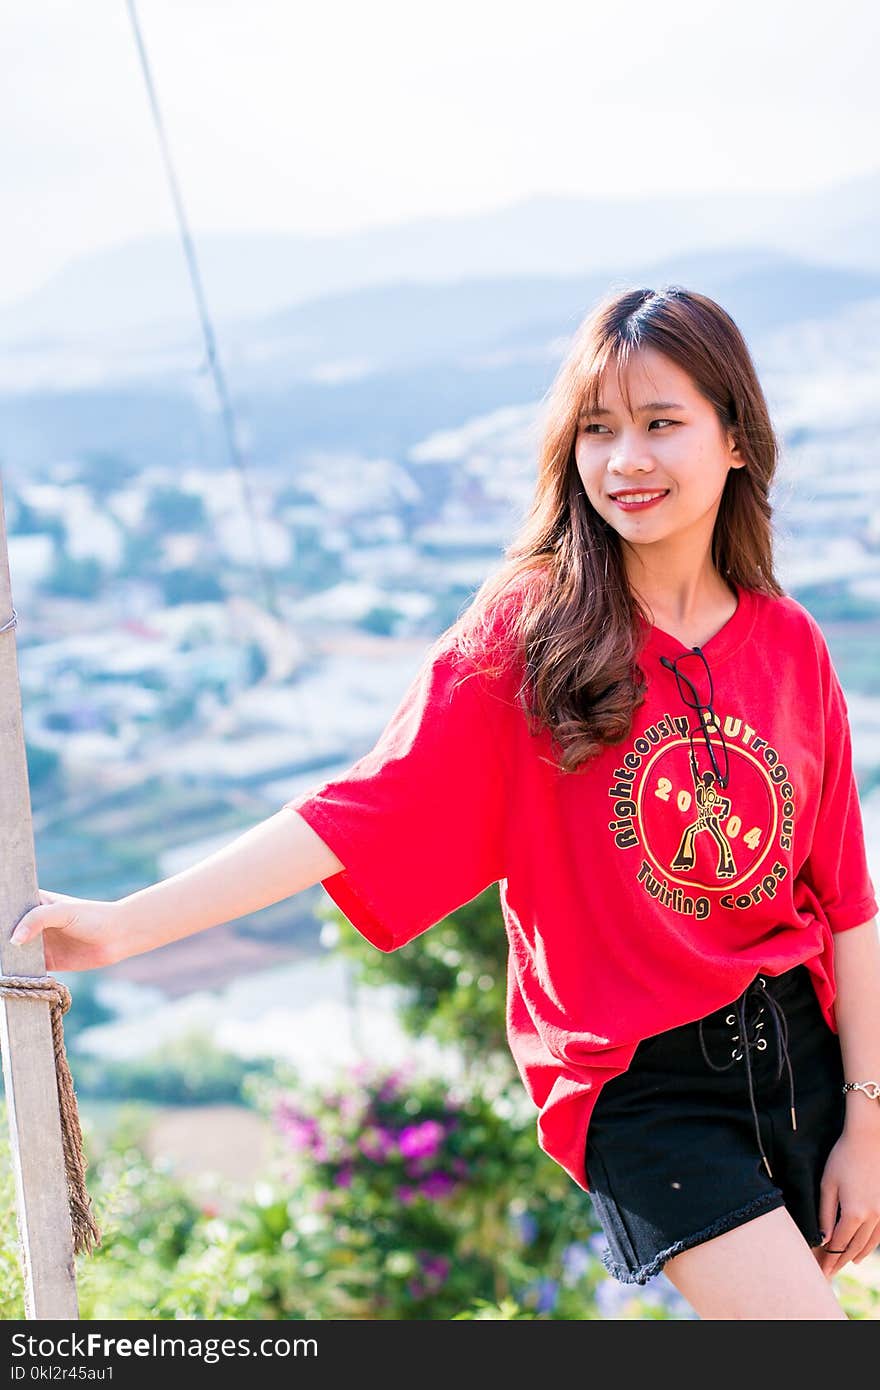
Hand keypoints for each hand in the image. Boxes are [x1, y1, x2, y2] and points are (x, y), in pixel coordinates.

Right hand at [9, 890, 125, 972]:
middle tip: (0, 946)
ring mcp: (40, 943)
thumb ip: (37, 919)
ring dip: (8, 958)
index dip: (3, 914)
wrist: (118, 937)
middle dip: (2, 939)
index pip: (10, 907)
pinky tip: (12, 976)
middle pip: (9, 931)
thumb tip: (13, 940)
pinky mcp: (47, 962)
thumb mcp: (63, 912)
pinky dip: (20, 972)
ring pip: (16, 952)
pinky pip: (28, 969)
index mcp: (35, 903)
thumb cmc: (93, 916)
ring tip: (2, 962)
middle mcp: (33, 923)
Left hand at [815, 1124, 879, 1278]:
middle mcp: (872, 1217)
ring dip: (856, 1255)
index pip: (839, 1245)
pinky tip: (862, 1248)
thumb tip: (822, 1238)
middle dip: (840, 1261)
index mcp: (854, 1213)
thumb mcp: (828, 1184)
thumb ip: (824, 1214)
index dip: (829, 1259)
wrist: (869, 1138)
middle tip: (829, 1273)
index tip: (821, 1271)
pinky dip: (870, 1244)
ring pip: (869, 1243)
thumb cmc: (844, 1157)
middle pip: (854, 1247)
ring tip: (846, 1263)